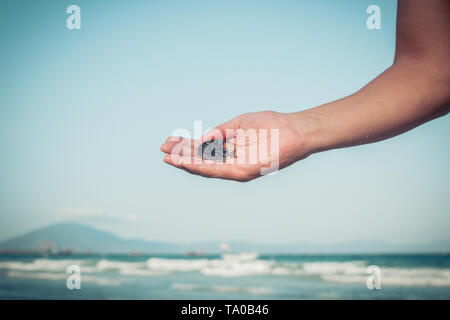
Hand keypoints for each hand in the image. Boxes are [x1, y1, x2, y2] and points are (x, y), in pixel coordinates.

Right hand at [160, 111, 310, 181]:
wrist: (295, 130)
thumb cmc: (271, 125)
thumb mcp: (240, 124)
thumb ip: (220, 132)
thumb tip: (202, 138)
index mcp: (230, 150)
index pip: (203, 150)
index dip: (185, 146)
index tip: (169, 141)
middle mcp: (231, 162)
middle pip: (201, 161)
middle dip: (181, 156)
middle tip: (162, 150)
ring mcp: (237, 168)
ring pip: (206, 168)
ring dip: (187, 163)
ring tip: (169, 158)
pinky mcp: (244, 172)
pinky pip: (218, 171)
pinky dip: (202, 167)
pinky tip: (188, 162)